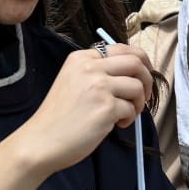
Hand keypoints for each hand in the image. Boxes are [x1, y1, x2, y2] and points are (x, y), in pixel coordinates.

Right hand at [14, 45, 152, 175]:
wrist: (41, 141)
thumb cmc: (58, 117)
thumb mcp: (72, 81)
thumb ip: (96, 73)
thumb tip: (132, 74)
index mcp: (81, 59)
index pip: (122, 49)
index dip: (140, 60)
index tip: (144, 74)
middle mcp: (90, 68)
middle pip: (136, 61)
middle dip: (147, 78)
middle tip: (144, 96)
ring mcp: (98, 86)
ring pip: (137, 85)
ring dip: (139, 102)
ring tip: (126, 114)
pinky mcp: (106, 107)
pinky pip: (131, 108)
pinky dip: (129, 118)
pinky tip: (116, 125)